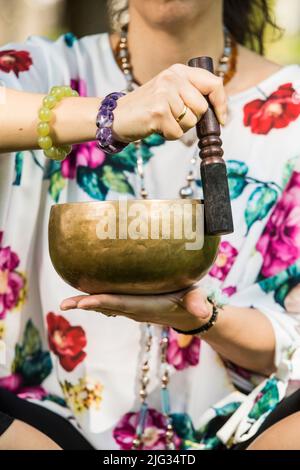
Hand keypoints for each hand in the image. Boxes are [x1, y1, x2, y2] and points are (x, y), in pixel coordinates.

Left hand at [60, 286, 212, 331]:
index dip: (101, 302)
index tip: (83, 302)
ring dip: (86, 303)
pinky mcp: (132, 304)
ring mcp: (131, 308)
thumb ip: (198, 304)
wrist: (190, 315)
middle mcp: (134, 309)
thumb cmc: (192, 303)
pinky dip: (95, 299)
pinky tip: (84, 294)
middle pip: (105, 306)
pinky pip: (110, 302)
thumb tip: (202, 311)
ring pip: (105, 305)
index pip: (120, 303)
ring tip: (66, 303)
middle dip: (85, 305)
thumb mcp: (197, 301)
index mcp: (146, 306)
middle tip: (64, 305)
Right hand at [113, 63, 226, 142]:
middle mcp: (173, 77)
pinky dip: (169, 135)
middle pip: (202, 108)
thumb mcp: (169, 91)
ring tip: (163, 121)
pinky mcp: (158, 111)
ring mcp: (165, 93)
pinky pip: (177, 132)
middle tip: (174, 118)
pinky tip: (156, 127)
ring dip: (179, 128)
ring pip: (191, 121)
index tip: (222, 119)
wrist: (115, 115)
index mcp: (179, 70)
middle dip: (192, 119)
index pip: (214, 83)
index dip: (221, 103)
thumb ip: (191, 93)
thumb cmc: (146, 107)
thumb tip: (218, 110)